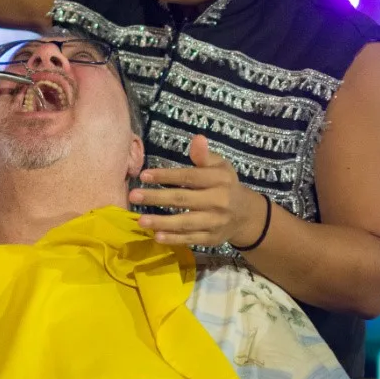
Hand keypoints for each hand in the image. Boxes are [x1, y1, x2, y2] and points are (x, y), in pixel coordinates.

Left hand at [129, 134, 262, 247]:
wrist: (246, 215)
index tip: (143, 175)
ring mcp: (215, 222)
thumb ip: (205, 156)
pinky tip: (157, 237)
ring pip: (185, 223)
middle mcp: (219, 201)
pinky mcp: (211, 239)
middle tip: (133, 196)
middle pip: (183, 200)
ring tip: (140, 220)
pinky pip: (190, 239)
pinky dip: (174, 239)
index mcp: (219, 180)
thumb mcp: (220, 166)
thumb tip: (197, 139)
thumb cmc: (225, 185)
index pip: (189, 177)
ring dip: (161, 222)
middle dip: (156, 198)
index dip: (166, 176)